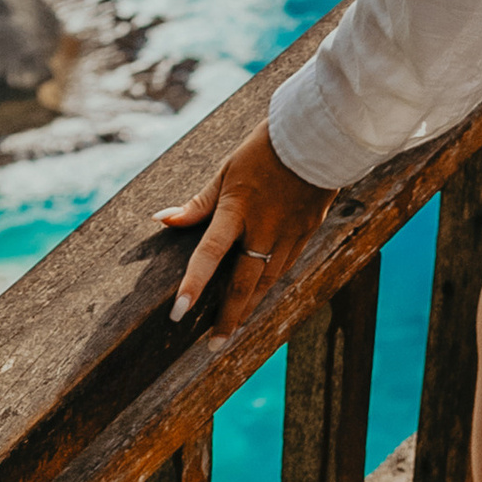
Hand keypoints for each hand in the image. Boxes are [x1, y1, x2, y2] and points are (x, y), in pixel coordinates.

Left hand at [155, 127, 332, 339]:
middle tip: (214, 345)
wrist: (318, 136)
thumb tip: (162, 219)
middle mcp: (263, 228)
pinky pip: (285, 267)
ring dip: (249, 307)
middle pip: (243, 283)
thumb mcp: (226, 171)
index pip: (209, 254)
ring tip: (235, 328)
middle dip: (227, 318)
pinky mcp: (308, 232)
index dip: (193, 285)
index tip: (178, 314)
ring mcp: (289, 233)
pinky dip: (270, 285)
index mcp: (237, 209)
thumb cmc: (265, 149)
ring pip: (266, 281)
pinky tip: (261, 296)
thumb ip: (198, 203)